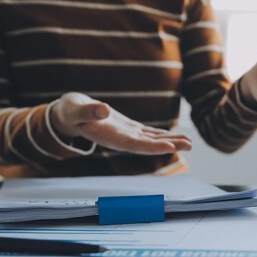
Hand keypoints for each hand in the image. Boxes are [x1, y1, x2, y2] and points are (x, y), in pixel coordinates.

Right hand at [50, 93, 191, 154]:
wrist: (67, 115)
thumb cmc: (69, 112)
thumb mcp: (75, 108)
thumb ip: (88, 110)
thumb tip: (104, 110)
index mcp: (110, 137)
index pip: (135, 145)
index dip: (153, 147)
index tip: (170, 147)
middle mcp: (121, 139)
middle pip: (149, 145)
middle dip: (169, 145)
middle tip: (190, 144)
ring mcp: (126, 134)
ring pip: (152, 140)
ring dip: (170, 141)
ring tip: (190, 142)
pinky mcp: (129, 128)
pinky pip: (149, 133)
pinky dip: (162, 135)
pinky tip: (175, 136)